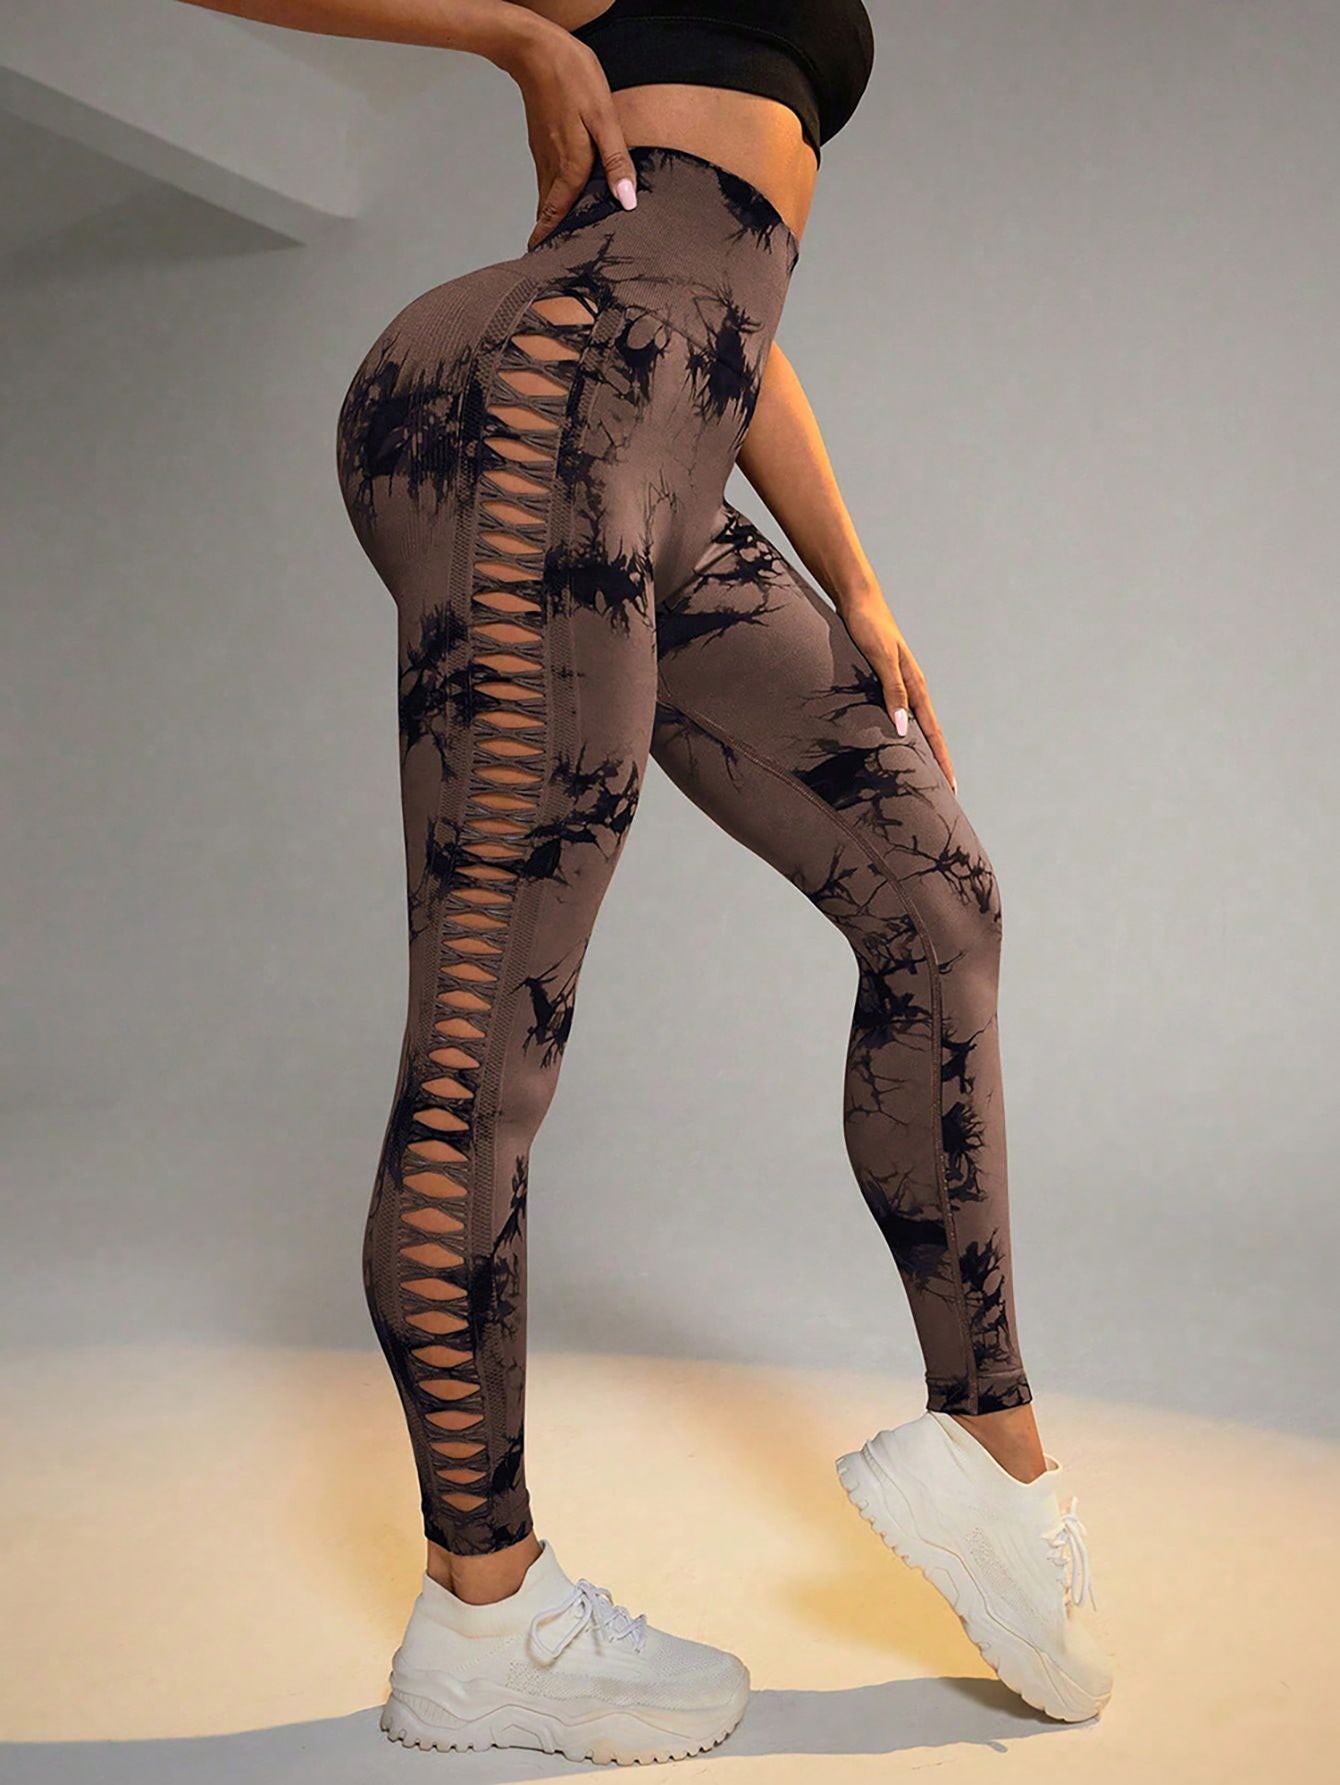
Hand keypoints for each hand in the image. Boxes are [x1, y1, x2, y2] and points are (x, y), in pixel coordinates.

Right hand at [497, 21, 638, 249]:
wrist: (533, 48)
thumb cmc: (572, 76)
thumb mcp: (603, 117)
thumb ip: (615, 160)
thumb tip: (627, 201)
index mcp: (570, 165)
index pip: (559, 215)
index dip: (552, 241)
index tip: (547, 265)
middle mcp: (552, 165)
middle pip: (550, 212)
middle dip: (552, 237)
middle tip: (555, 261)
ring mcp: (543, 154)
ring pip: (547, 197)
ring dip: (551, 219)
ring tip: (559, 239)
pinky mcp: (541, 142)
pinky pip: (546, 179)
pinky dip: (551, 197)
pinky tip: (561, 200)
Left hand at [839, 586, 957, 794]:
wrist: (857, 598)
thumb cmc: (867, 626)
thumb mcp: (880, 659)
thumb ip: (892, 691)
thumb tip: (903, 729)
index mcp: (915, 686)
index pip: (933, 732)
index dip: (942, 761)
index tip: (951, 788)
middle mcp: (911, 687)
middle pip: (928, 733)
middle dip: (937, 763)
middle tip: (943, 794)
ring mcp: (898, 684)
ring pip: (913, 725)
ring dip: (920, 750)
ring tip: (923, 776)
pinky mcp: (883, 680)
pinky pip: (897, 714)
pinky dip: (901, 733)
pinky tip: (896, 743)